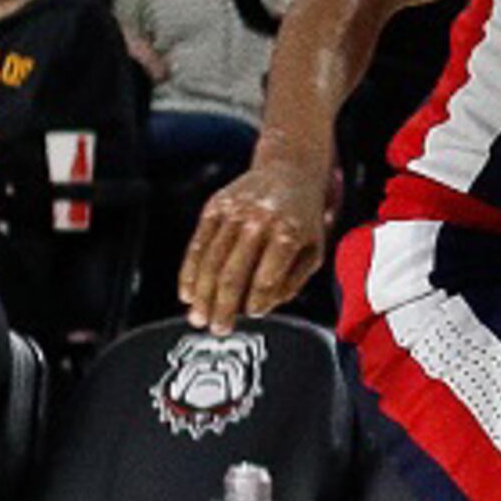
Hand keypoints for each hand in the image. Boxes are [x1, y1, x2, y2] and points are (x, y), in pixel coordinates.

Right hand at [183, 144, 333, 328]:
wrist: (289, 170)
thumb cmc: (303, 217)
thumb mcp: (313, 250)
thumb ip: (291, 282)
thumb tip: (261, 307)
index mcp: (288, 233)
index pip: (266, 280)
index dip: (256, 304)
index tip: (250, 317)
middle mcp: (259, 221)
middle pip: (233, 274)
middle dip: (222, 308)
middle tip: (217, 330)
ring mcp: (233, 212)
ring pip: (210, 262)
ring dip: (201, 295)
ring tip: (198, 318)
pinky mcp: (214, 207)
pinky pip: (197, 244)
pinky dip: (190, 272)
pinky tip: (187, 292)